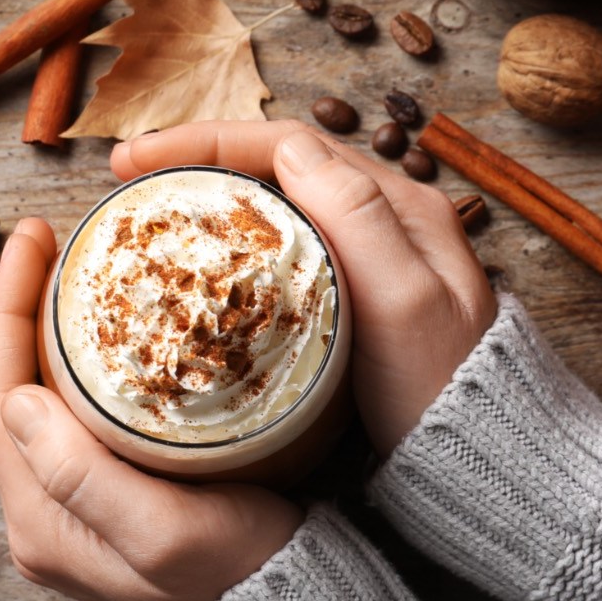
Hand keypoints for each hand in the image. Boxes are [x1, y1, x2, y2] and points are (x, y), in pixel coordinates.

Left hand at [0, 218, 302, 600]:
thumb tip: (17, 400)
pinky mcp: (98, 492)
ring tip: (64, 269)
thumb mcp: (166, 535)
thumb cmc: (236, 571)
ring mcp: (65, 503)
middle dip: (14, 306)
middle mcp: (39, 511)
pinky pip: (64, 409)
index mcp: (41, 517)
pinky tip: (95, 325)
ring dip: (36, 327)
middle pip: (3, 387)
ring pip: (31, 395)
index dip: (5, 307)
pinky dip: (69, 355)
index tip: (32, 237)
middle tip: (45, 238)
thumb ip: (84, 478)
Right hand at [110, 120, 496, 456]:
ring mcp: (364, 255)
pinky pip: (279, 246)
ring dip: (208, 190)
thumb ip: (359, 221)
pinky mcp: (347, 295)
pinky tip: (195, 256)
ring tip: (146, 202)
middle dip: (196, 156)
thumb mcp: (408, 304)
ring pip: (273, 202)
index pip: (286, 145)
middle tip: (124, 172)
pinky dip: (229, 238)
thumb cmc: (443, 392)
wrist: (477, 460)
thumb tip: (292, 147)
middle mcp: (381, 218)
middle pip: (274, 163)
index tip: (136, 159)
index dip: (205, 140)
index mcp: (397, 204)